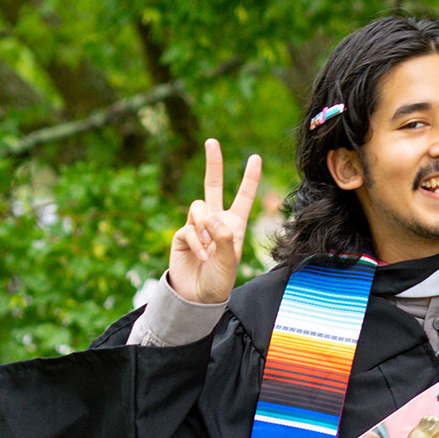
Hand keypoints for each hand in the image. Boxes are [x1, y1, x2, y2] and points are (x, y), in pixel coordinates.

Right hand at [168, 139, 261, 305]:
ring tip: (210, 249)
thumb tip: (213, 218)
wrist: (197, 296)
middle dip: (213, 163)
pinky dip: (197, 241)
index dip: (249, 178)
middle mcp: (217, 221)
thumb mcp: (230, 261)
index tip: (255, 157)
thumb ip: (225, 239)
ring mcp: (198, 226)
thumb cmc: (219, 280)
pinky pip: (190, 227)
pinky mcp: (183, 233)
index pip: (243, 196)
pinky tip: (202, 256)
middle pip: (213, 185)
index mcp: (235, 224)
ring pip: (199, 206)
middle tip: (212, 141)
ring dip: (206, 226)